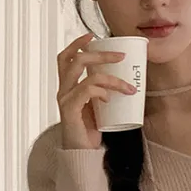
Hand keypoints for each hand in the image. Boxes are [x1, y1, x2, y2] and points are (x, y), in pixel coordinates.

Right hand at [56, 32, 137, 149]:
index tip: (93, 36)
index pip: (65, 57)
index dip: (76, 43)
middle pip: (75, 60)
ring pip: (86, 75)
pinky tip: (109, 99)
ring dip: (111, 78)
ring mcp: (65, 100)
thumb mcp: (98, 106)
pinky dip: (101, 91)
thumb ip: (103, 92)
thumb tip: (126, 81)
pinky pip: (86, 91)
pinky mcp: (70, 111)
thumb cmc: (90, 130)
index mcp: (67, 86)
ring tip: (127, 87)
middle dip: (100, 54)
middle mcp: (63, 90)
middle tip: (121, 56)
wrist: (82, 154)